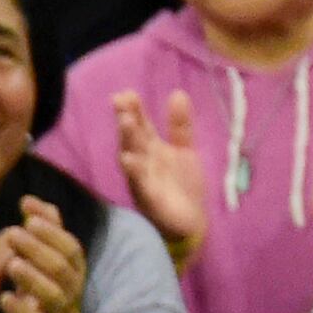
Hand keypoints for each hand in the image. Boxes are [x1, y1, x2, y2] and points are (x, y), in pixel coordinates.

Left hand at [1, 196, 89, 312]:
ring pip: (52, 292)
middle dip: (37, 248)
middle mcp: (72, 285)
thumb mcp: (46, 256)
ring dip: (31, 276)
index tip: (28, 217)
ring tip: (10, 264)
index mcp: (74, 265)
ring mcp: (59, 308)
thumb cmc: (44, 285)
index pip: (69, 244)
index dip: (51, 231)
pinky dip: (18, 308)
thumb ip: (42, 228)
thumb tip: (28, 200)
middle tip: (12, 234)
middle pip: (60, 265)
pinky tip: (2, 297)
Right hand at [111, 89, 206, 260]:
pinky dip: (135, 172)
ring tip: (126, 122)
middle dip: (126, 121)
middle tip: (120, 101)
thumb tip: (177, 92)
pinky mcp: (151, 199)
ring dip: (128, 141)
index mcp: (152, 150)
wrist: (191, 220)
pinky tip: (129, 159)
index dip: (134, 110)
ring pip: (133, 159)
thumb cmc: (181, 184)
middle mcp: (144, 163)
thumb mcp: (184, 149)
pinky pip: (141, 184)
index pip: (141, 126)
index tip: (126, 92)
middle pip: (133, 139)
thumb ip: (179, 125)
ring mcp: (144, 181)